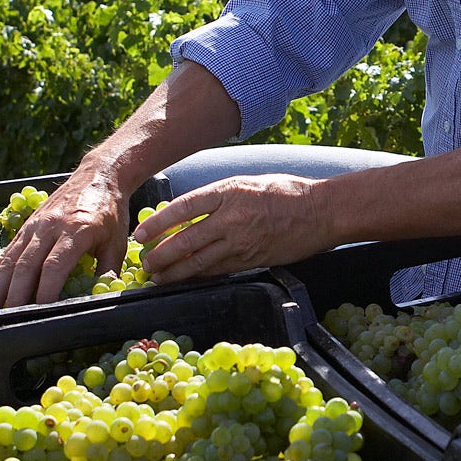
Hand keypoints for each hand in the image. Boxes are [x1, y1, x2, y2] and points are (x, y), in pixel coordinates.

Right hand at [0, 166, 129, 308]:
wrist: (98, 175)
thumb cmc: (110, 213)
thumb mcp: (117, 242)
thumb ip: (108, 272)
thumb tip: (102, 298)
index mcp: (76, 230)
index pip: (54, 265)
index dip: (45, 291)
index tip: (41, 313)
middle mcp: (50, 226)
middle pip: (26, 264)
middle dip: (15, 295)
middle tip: (8, 320)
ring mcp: (35, 225)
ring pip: (11, 259)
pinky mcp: (26, 225)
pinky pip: (7, 252)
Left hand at [133, 172, 335, 283]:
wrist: (319, 211)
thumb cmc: (283, 191)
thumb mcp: (245, 182)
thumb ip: (216, 197)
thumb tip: (184, 211)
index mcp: (228, 192)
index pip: (182, 209)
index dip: (157, 223)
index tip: (140, 233)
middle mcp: (232, 218)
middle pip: (186, 240)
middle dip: (161, 255)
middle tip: (144, 263)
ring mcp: (242, 242)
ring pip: (199, 261)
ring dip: (175, 272)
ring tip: (158, 277)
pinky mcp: (251, 260)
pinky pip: (218, 270)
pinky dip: (199, 275)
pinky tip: (186, 278)